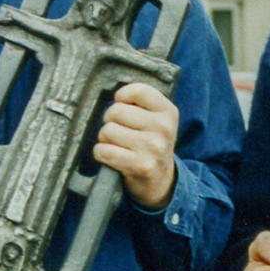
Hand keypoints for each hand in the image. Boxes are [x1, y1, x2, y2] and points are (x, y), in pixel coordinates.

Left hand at [94, 82, 177, 209]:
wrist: (160, 179)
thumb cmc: (151, 144)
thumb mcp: (157, 119)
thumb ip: (140, 103)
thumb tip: (114, 97)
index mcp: (168, 112)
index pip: (138, 90)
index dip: (122, 96)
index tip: (122, 104)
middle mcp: (164, 128)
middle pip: (116, 111)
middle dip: (110, 121)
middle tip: (118, 130)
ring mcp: (153, 148)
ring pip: (107, 131)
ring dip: (105, 139)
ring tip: (116, 144)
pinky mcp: (141, 166)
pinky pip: (104, 151)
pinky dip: (101, 153)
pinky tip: (111, 156)